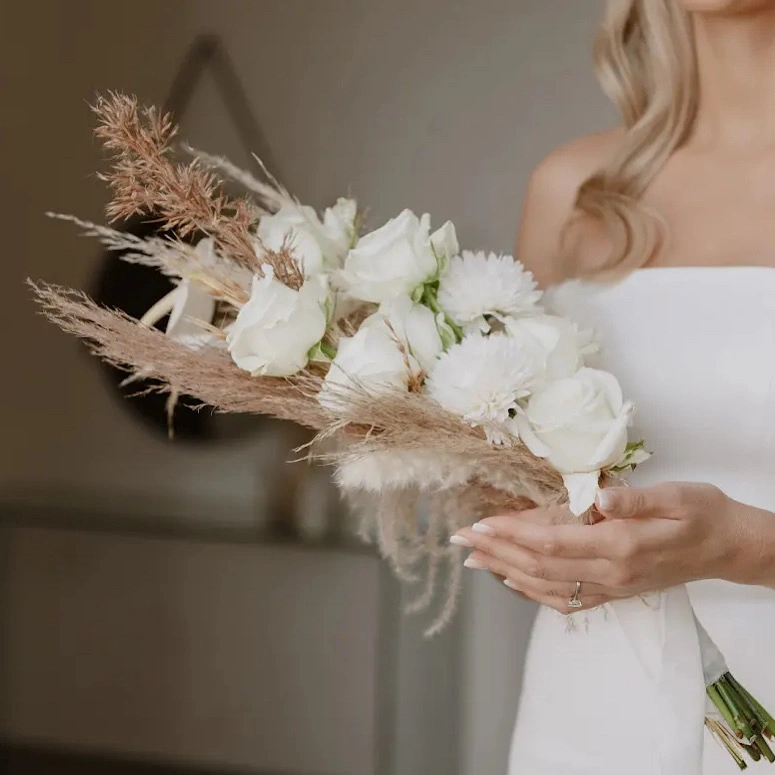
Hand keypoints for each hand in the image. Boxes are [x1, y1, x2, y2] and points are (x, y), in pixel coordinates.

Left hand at [452, 482, 773, 614]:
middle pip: (539, 565)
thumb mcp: (675, 494)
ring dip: (505, 570)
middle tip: (459, 539)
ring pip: (546, 584)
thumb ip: (634, 498)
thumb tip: (598, 495)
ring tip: (472, 558)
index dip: (512, 532)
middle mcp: (610, 572)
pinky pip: (565, 598)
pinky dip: (532, 591)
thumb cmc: (701, 512)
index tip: (480, 523)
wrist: (727, 547)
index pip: (551, 541)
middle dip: (495, 550)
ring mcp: (611, 587)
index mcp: (621, 544)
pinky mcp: (613, 592)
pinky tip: (511, 579)